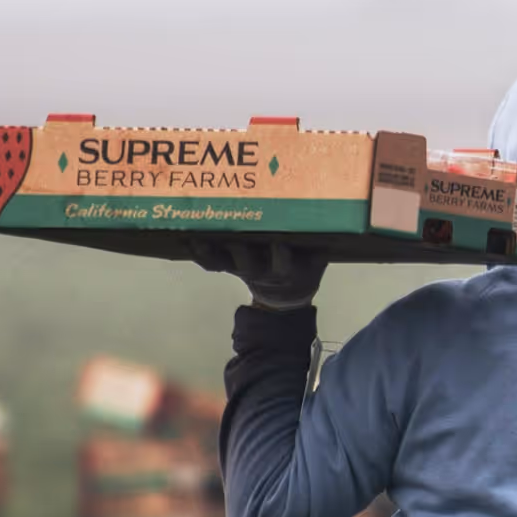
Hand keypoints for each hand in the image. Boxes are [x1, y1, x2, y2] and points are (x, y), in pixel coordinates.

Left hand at [189, 238, 327, 310]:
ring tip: (196, 235)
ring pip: (224, 262)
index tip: (279, 240)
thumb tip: (331, 219)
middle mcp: (262, 272)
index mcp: (286, 271)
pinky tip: (185, 238)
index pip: (283, 262)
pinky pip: (212, 263)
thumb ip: (319, 247)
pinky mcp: (229, 268)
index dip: (280, 252)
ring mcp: (243, 270)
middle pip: (248, 262)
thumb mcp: (316, 263)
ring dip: (210, 250)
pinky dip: (199, 252)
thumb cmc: (303, 271)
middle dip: (240, 248)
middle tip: (232, 230)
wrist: (285, 298)